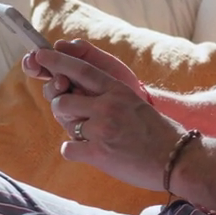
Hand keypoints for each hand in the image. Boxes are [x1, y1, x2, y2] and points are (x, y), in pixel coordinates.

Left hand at [25, 42, 177, 190]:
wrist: (176, 158)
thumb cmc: (157, 132)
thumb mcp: (134, 103)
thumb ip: (109, 97)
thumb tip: (80, 93)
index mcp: (117, 90)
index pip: (80, 70)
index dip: (57, 61)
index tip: (40, 55)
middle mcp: (107, 106)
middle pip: (62, 99)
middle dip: (61, 107)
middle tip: (74, 117)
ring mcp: (102, 129)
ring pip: (65, 123)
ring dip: (71, 129)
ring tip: (89, 136)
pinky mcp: (98, 154)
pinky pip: (68, 148)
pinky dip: (74, 152)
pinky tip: (90, 153)